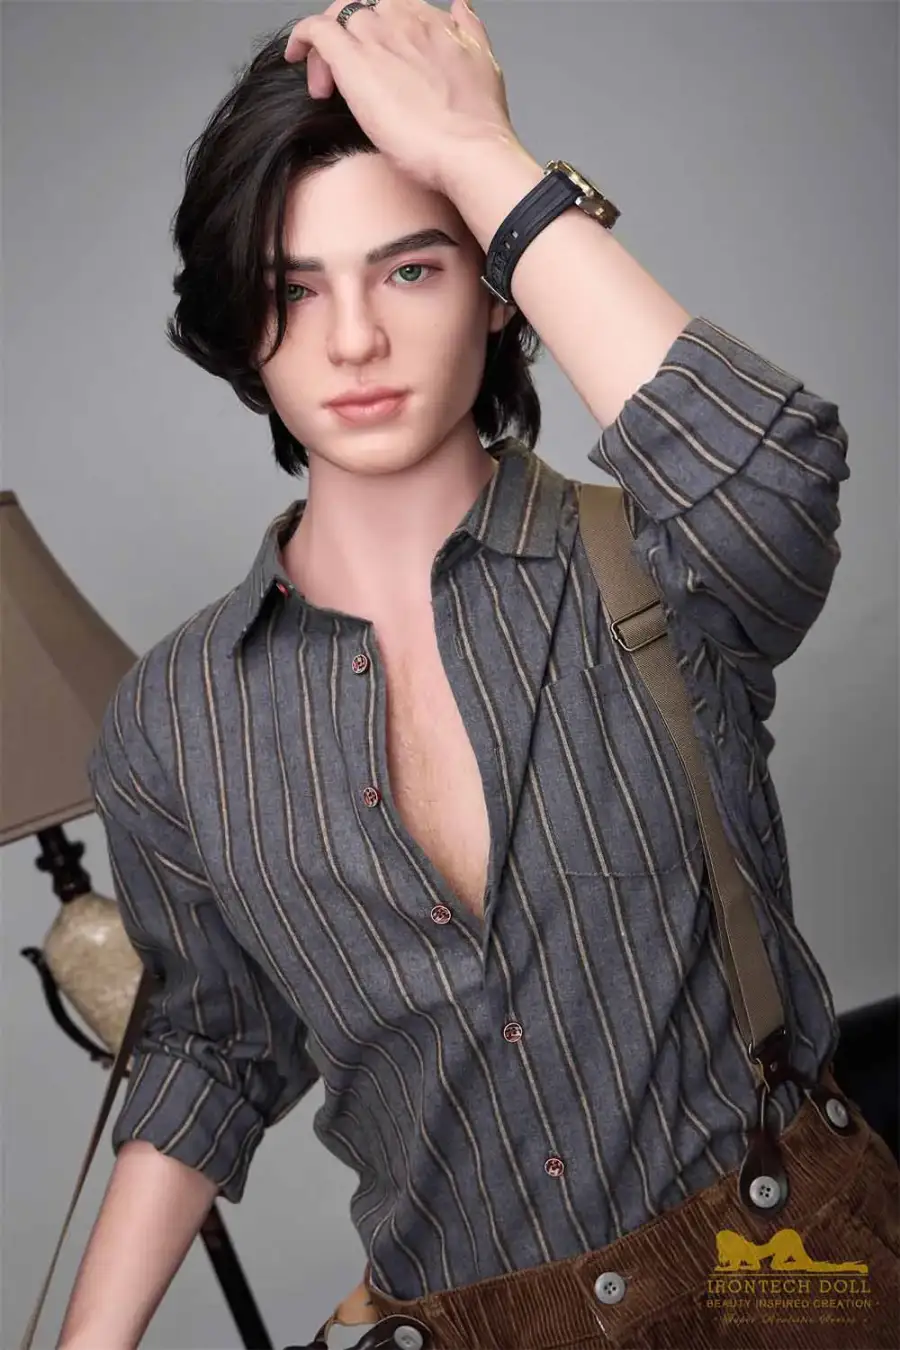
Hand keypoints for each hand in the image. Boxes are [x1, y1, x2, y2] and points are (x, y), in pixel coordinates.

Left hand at [284, 0, 516, 195]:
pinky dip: (302, 38)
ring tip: (326, 86)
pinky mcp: (353, 60)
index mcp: (430, 21)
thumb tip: (462, 9)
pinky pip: (316, 30)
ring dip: (327, 49)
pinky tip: (297, 57)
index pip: (391, 10)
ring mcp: (376, 36)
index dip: (378, 35)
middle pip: (361, 12)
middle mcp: (402, 19)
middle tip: (347, 80)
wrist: (471, 148)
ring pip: (337, 19)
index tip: (376, 65)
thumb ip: (469, 29)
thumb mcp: (484, 61)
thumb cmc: (478, 121)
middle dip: (350, 40)